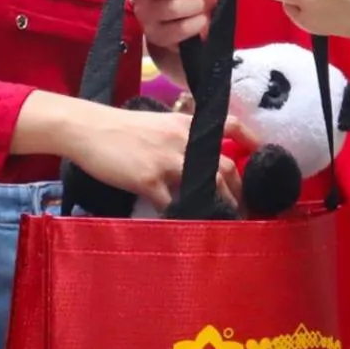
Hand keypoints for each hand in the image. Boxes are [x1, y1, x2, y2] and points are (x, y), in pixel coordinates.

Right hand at [66, 101, 243, 212]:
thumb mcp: (156, 124)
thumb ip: (178, 137)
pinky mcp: (149, 180)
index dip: (250, 140)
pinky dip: (181, 215)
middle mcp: (182, 140)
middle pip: (224, 166)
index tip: (261, 154)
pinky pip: (173, 204)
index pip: (229, 126)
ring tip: (225, 221)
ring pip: (207, 185)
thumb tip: (194, 158)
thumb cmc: (118, 127)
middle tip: (243, 208)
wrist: (88, 129)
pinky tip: (184, 224)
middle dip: (238, 191)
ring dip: (220, 206)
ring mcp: (167, 161)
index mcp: (185, 124)